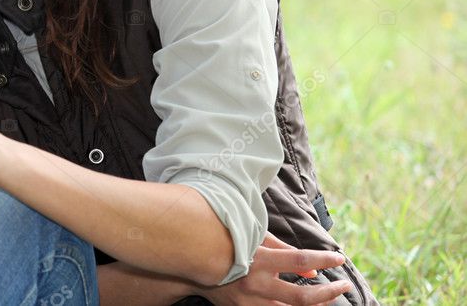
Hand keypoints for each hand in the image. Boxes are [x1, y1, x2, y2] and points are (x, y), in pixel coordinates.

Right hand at [196, 232, 353, 305]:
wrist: (194, 260)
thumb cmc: (228, 242)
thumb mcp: (255, 239)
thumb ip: (284, 251)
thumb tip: (313, 272)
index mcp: (259, 260)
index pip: (300, 260)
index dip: (323, 260)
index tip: (339, 259)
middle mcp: (256, 284)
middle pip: (302, 297)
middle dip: (328, 293)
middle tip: (345, 286)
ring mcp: (249, 302)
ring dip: (314, 305)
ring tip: (328, 297)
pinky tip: (303, 304)